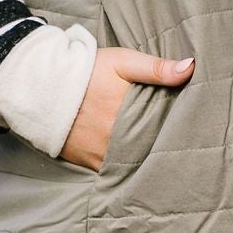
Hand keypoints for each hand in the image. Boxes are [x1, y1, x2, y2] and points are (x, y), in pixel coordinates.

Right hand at [61, 46, 193, 171]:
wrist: (40, 86)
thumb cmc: (86, 70)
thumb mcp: (122, 61)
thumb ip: (156, 68)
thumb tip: (190, 68)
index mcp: (131, 114)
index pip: (165, 131)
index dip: (179, 134)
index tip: (192, 134)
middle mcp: (117, 139)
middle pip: (150, 151)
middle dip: (164, 151)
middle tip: (182, 152)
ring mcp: (102, 154)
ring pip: (133, 164)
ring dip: (145, 162)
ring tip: (162, 162)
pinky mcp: (88, 162)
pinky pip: (112, 171)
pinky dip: (125, 170)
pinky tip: (137, 168)